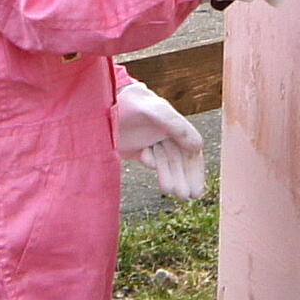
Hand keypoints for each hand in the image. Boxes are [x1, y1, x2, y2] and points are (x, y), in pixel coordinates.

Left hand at [115, 80, 205, 198]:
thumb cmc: (131, 103)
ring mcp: (151, 141)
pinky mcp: (137, 148)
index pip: (191, 151)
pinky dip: (151, 162)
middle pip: (180, 160)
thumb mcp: (155, 111)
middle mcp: (166, 133)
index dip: (196, 171)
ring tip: (170, 191)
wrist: (101, 104)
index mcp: (176, 124)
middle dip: (184, 178)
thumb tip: (198, 146)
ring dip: (170, 176)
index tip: (197, 189)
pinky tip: (146, 158)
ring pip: (166, 163)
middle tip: (186, 197)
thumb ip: (176, 126)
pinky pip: (150, 159)